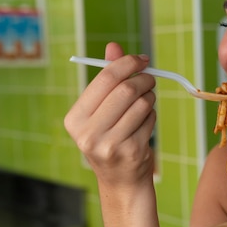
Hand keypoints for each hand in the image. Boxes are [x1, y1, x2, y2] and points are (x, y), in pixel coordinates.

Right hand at [64, 42, 156, 187]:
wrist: (121, 181)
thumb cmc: (110, 138)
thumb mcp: (101, 111)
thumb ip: (107, 78)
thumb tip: (114, 45)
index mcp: (75, 119)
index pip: (105, 80)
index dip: (127, 64)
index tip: (142, 59)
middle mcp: (88, 134)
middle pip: (125, 90)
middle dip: (143, 79)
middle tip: (151, 78)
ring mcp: (111, 145)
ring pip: (142, 104)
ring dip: (150, 98)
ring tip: (146, 103)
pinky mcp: (132, 152)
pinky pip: (150, 120)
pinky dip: (152, 116)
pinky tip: (145, 123)